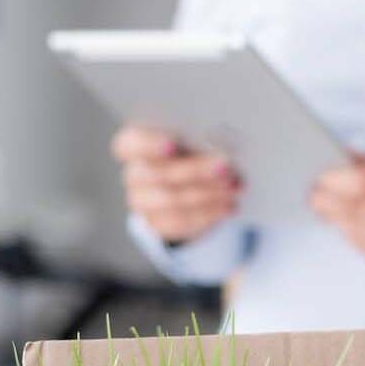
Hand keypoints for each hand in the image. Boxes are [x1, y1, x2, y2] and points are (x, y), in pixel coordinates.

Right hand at [111, 125, 241, 242]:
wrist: (190, 185)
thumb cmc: (192, 152)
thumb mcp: (195, 142)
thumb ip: (202, 141)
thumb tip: (225, 149)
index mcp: (135, 145)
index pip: (129, 145)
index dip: (148, 145)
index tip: (171, 144)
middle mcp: (135, 174)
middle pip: (159, 173)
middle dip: (195, 170)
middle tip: (225, 167)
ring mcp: (143, 202)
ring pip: (172, 200)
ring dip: (208, 194)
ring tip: (235, 188)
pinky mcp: (158, 224)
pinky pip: (182, 221)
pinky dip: (210, 213)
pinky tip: (230, 206)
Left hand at [308, 153, 364, 273]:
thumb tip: (331, 155)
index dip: (338, 182)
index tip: (320, 179)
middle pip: (359, 210)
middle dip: (331, 203)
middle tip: (315, 197)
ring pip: (359, 232)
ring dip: (338, 220)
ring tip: (326, 210)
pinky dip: (352, 236)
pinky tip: (348, 226)